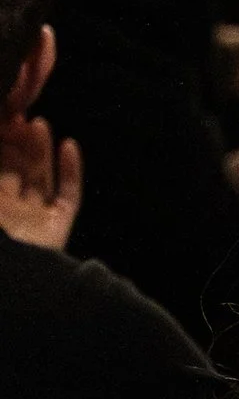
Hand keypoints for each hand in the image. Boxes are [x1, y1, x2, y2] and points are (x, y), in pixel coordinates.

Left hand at [0, 113, 79, 249]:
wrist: (14, 282)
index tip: (1, 119)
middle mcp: (9, 209)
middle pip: (14, 168)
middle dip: (15, 143)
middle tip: (17, 116)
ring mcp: (36, 216)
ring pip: (40, 175)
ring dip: (40, 149)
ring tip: (37, 122)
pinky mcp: (60, 223)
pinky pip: (68, 192)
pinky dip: (71, 170)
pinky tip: (69, 145)